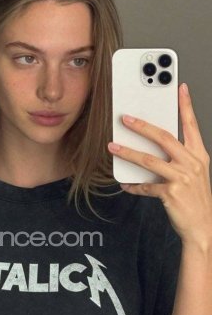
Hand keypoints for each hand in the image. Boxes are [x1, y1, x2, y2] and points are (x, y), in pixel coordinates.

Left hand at [107, 83, 211, 246]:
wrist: (202, 227)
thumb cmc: (195, 199)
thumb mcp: (194, 174)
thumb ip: (178, 159)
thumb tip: (151, 149)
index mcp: (199, 155)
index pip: (191, 125)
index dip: (185, 105)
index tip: (179, 87)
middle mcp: (192, 163)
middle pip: (164, 137)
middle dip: (142, 126)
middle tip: (126, 119)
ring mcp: (182, 178)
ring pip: (149, 160)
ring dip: (128, 152)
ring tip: (113, 147)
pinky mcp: (171, 193)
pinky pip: (146, 185)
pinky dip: (134, 185)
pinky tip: (126, 184)